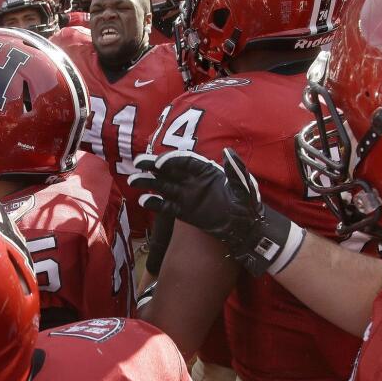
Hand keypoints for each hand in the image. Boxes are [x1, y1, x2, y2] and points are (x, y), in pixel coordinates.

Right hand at [128, 148, 305, 276]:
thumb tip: (227, 151)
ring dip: (149, 183)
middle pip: (170, 170)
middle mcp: (194, 181)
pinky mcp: (185, 212)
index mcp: (207, 171)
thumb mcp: (244, 186)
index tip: (160, 163)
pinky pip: (168, 206)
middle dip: (153, 166)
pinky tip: (145, 201)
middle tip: (137, 163)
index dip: (172, 160)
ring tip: (133, 181)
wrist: (247, 229)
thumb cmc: (248, 205)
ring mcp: (188, 197)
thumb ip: (235, 169)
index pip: (186, 161)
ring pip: (164, 186)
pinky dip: (156, 203)